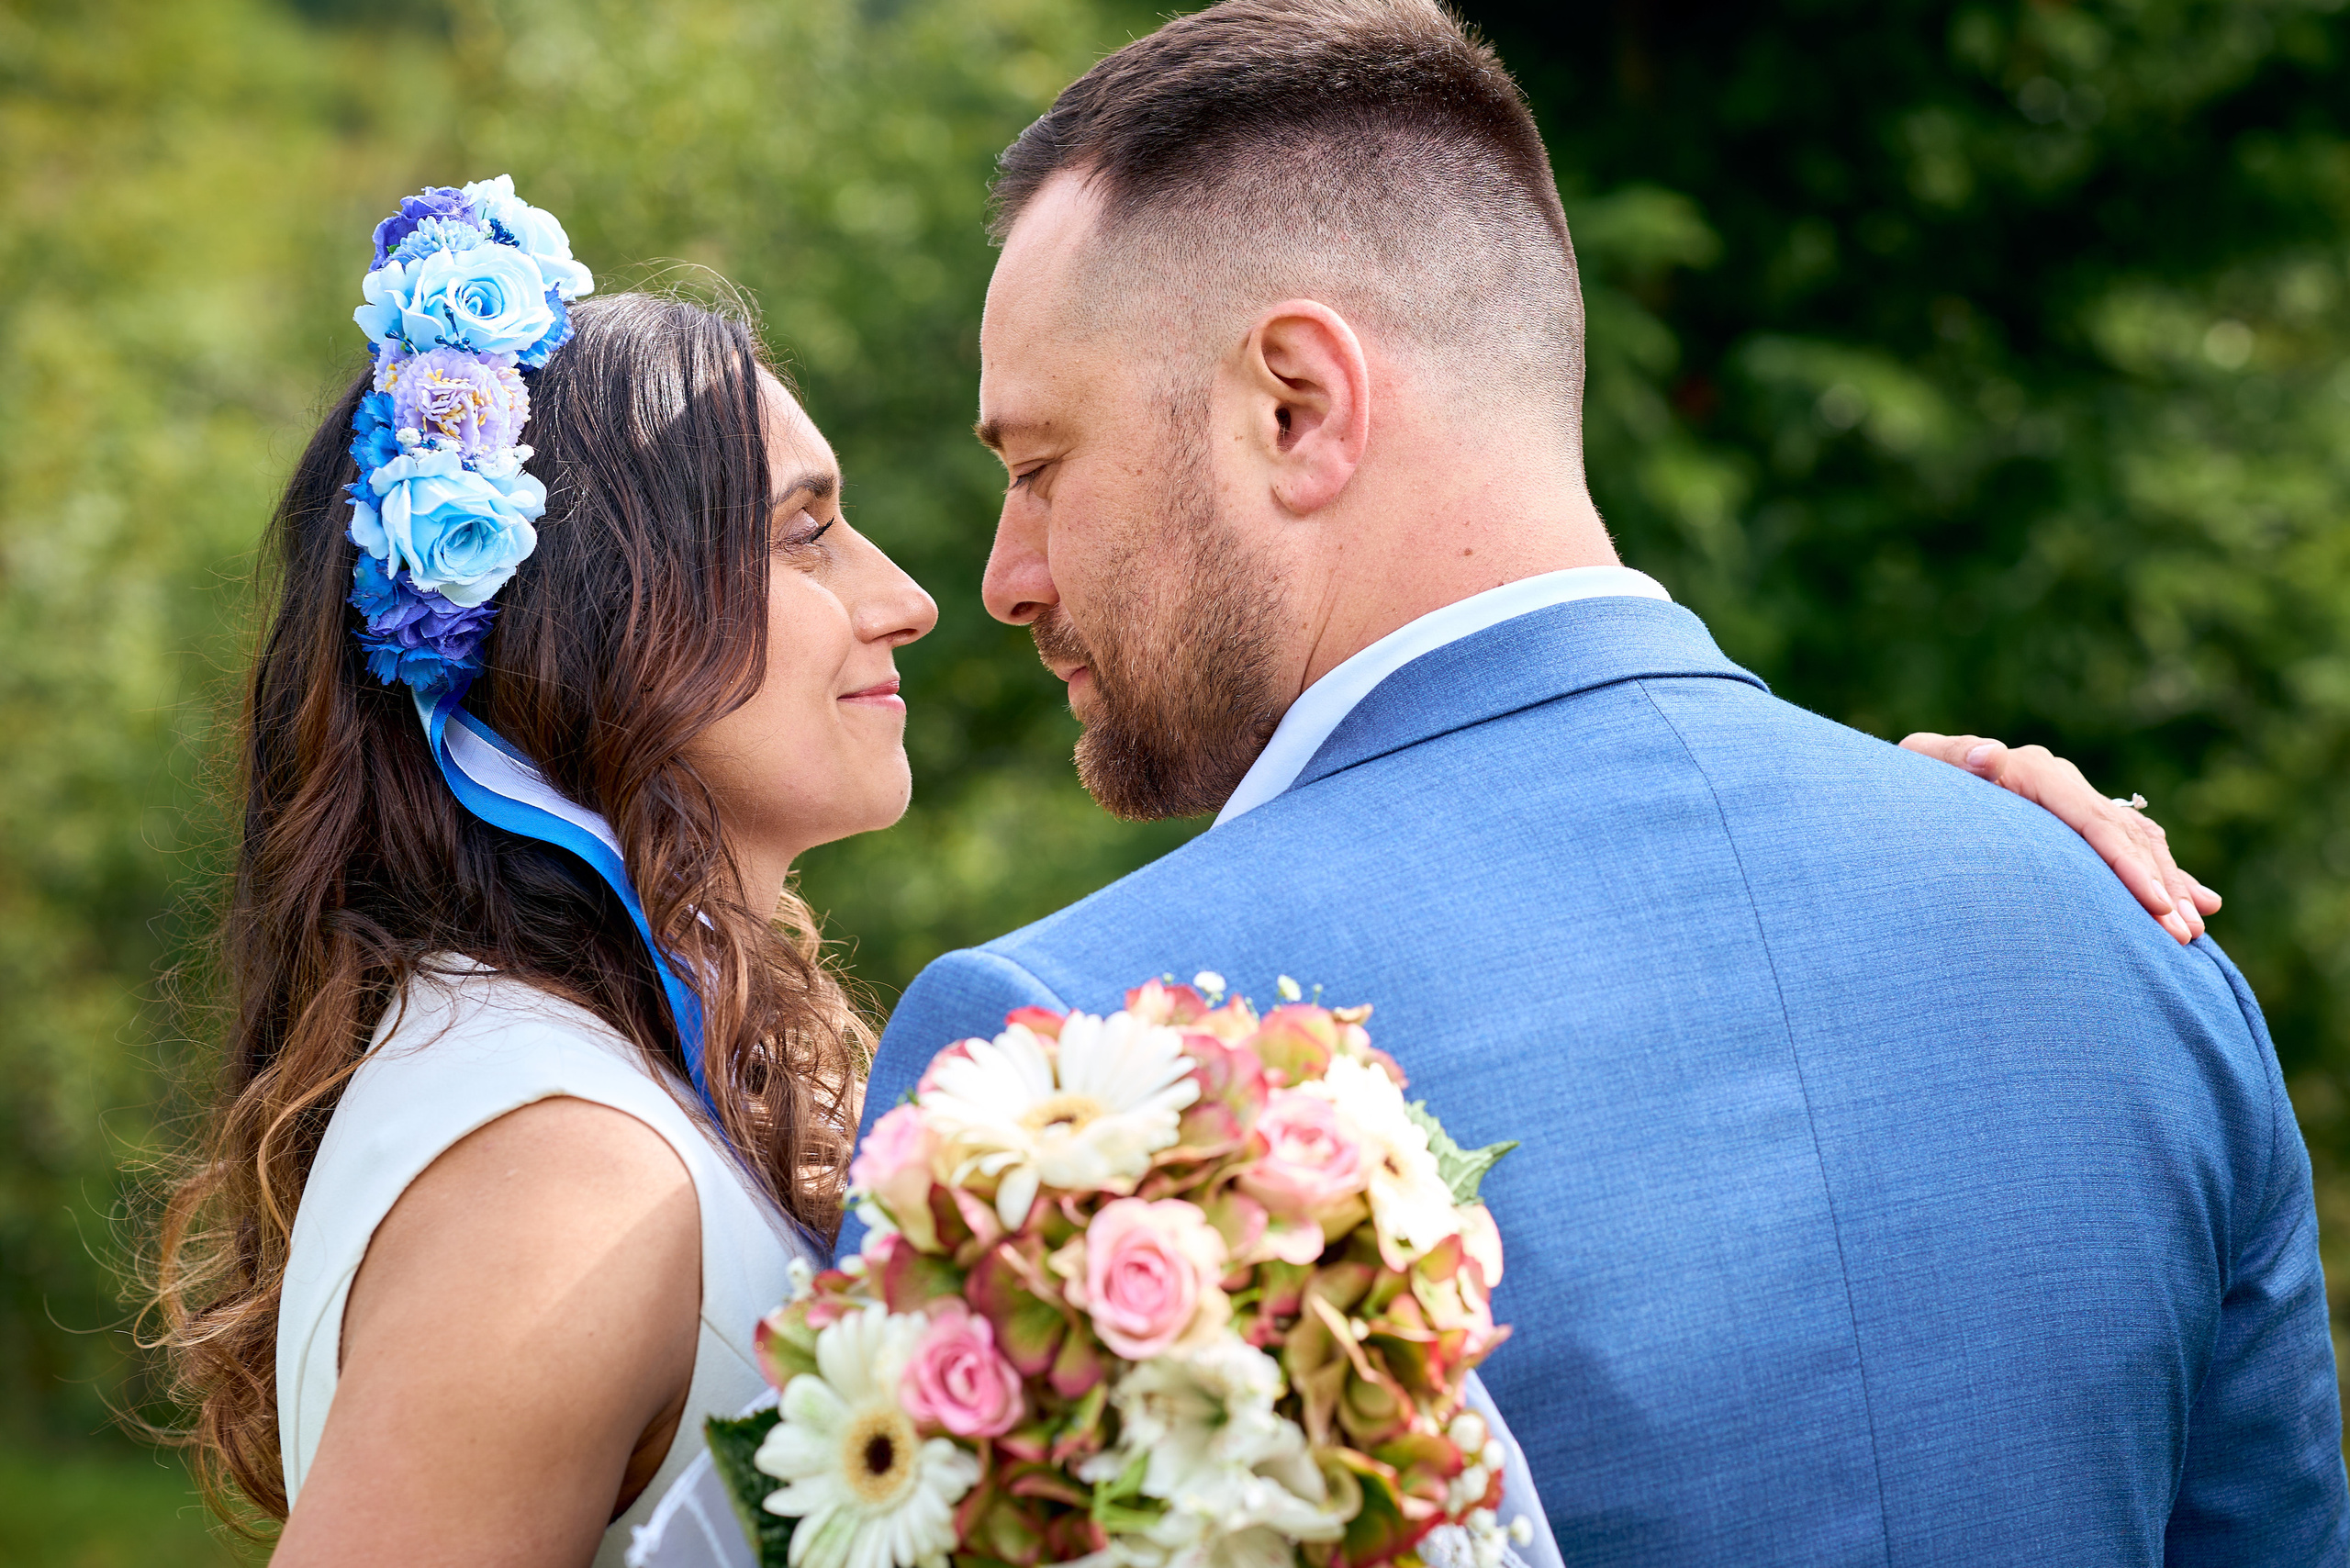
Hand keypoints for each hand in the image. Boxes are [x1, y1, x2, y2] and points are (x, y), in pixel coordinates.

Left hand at [1899, 733, 2222, 946]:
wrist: (1907, 788)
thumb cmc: (1905, 785)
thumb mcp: (1918, 767)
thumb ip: (1950, 760)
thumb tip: (1990, 755)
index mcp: (2030, 771)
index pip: (2090, 820)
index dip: (2124, 863)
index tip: (2152, 904)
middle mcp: (2061, 781)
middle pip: (2122, 836)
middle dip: (2157, 886)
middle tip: (2181, 937)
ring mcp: (2074, 800)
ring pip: (2137, 842)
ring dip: (2169, 886)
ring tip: (2192, 931)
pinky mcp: (2079, 821)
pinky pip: (2135, 846)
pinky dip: (2167, 875)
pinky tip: (2201, 905)